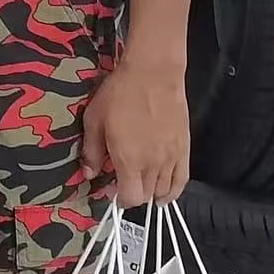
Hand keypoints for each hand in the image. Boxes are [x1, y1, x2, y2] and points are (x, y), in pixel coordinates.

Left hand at [82, 59, 190, 207]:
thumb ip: (91, 151)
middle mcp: (153, 164)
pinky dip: (174, 190)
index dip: (120, 199)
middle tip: (123, 181)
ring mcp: (172, 158)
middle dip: (134, 194)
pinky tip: (166, 192)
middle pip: (147, 196)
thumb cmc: (119, 94)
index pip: (131, 198)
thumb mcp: (94, 120)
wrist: (153, 74)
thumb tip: (89, 174)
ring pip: (165, 190)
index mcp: (129, 160)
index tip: (112, 190)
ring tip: (142, 184)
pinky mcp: (184, 149)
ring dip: (152, 192)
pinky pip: (183, 179)